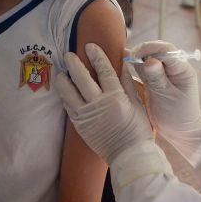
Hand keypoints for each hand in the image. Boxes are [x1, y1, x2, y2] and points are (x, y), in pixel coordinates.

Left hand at [55, 44, 153, 163]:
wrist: (130, 156)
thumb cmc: (138, 129)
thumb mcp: (138, 103)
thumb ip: (127, 81)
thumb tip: (122, 59)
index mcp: (116, 97)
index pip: (104, 70)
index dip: (96, 56)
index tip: (89, 46)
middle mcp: (99, 104)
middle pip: (82, 78)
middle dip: (74, 63)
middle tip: (69, 54)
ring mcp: (87, 116)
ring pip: (69, 92)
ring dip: (64, 79)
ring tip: (62, 72)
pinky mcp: (79, 126)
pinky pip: (68, 106)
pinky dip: (65, 96)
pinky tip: (64, 89)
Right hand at [130, 41, 200, 163]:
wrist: (179, 132)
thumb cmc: (177, 116)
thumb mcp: (167, 97)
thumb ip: (158, 79)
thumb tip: (150, 60)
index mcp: (182, 69)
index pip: (166, 49)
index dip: (150, 48)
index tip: (134, 56)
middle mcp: (172, 67)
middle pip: (155, 50)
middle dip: (140, 52)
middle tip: (126, 60)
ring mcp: (162, 72)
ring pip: (147, 57)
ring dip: (135, 58)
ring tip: (121, 61)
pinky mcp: (153, 79)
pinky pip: (142, 67)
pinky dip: (133, 66)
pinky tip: (122, 66)